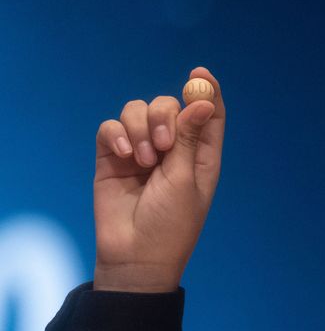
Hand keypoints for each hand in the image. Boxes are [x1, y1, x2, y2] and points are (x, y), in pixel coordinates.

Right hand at [93, 67, 225, 291]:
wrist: (134, 255)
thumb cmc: (170, 224)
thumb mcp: (186, 180)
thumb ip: (191, 138)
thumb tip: (203, 100)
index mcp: (201, 156)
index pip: (207, 114)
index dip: (205, 91)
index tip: (199, 74)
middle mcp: (173, 149)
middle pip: (169, 106)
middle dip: (164, 116)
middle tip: (164, 146)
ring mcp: (141, 152)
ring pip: (138, 110)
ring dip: (141, 127)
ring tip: (144, 159)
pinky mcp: (112, 158)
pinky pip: (112, 127)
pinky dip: (118, 133)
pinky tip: (125, 154)